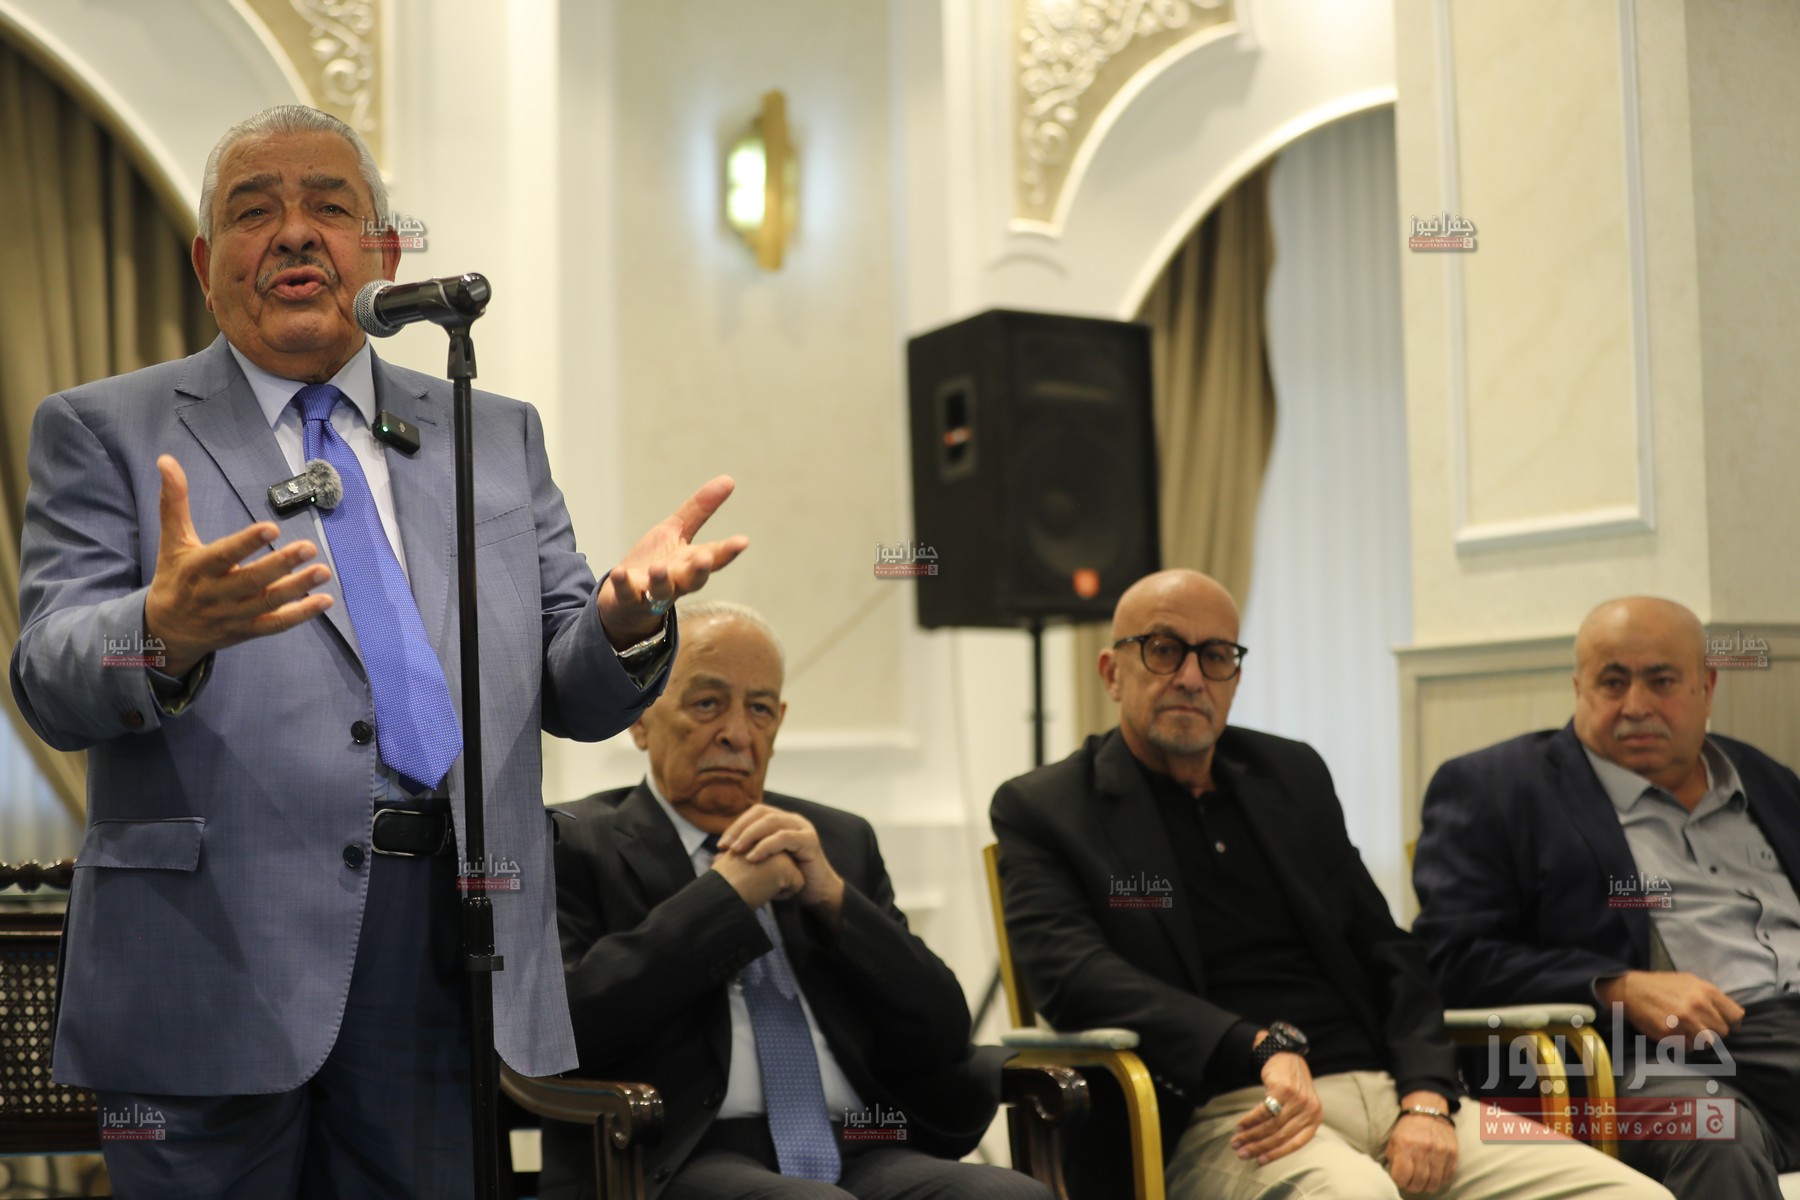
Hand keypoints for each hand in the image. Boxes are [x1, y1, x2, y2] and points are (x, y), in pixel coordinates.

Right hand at [143, 455, 332, 674]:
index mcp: (197, 568)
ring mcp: (233, 615)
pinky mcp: (247, 631)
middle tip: (309, 547)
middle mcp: (216, 594)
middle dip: (280, 564)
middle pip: (251, 580)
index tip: (271, 527)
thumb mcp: (172, 541)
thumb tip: (167, 459)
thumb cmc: (175, 578)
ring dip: (298, 588)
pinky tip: (325, 600)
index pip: (224, 554)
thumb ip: (174, 502)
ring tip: (323, 571)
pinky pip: (276, 624)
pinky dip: (301, 614)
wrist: (166, 631)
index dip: (246, 543)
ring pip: (268, 603)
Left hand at [596, 475, 748, 646]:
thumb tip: (729, 479)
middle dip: (700, 571)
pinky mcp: (629, 598)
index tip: (743, 541)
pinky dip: (623, 585)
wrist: (624, 597)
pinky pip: (628, 594)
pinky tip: (619, 573)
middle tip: (705, 559)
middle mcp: (677, 581)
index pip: (714, 557)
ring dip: (661, 580)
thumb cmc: (657, 561)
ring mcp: (653, 592)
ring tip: (659, 568)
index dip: (728, 550)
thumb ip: (700, 509)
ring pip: (662, 590)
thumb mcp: (677, 531)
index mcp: (690, 563)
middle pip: (693, 579)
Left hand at [717, 805, 846, 920]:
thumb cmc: (788, 879)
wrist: (816, 893)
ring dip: (750, 834)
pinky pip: (784, 837)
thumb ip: (745, 856)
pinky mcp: (809, 841)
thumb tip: (715, 857)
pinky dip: (766, 846)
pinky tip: (753, 858)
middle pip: (762, 813)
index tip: (722, 844)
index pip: (755, 813)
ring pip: (772, 821)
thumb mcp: (764, 864)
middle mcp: (792, 820)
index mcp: (782, 822)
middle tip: (726, 846)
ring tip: (736, 851)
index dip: (737, 825)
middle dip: (740, 828)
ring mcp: (802, 829)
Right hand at [1231, 1038, 1320, 1164]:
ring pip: (1271, 1125)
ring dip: (1250, 1135)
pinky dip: (1249, 1120)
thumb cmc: (1291, 1085)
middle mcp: (1309, 1110)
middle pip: (1280, 1135)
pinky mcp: (1283, 1090)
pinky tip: (1240, 1126)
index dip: (1276, 1154)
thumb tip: (1268, 1150)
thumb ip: (1292, 1125)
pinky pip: (1263, 1111)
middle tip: (1241, 1153)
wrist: (1286, 1054)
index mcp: (1315, 1118)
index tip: (1259, 1161)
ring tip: (1236, 1141)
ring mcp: (1297, 1099)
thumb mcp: (1300, 1106)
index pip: (1295, 1143)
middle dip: (1258, 1147)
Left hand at [1385, 1092, 1458, 1193]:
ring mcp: (1440, 1152)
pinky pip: (1447, 1177)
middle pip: (1418, 1183)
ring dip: (1426, 1186)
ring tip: (1423, 1181)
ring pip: (1433, 1183)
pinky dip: (1440, 1180)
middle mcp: (1423, 1149)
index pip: (1401, 1176)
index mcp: (1405, 1146)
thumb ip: (1393, 1159)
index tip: (1400, 1180)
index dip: (1400, 1182)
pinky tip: (1434, 1175)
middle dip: (1412, 1186)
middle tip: (1411, 1183)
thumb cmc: (1408, 1128)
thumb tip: (1395, 1177)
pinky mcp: (1453, 1154)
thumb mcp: (1394, 1139)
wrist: (1428, 1111)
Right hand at [1596, 970, 1743, 1048]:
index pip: (1735, 1016)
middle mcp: (1698, 1006)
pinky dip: (1683, 1044)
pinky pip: (1688, 1048)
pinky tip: (1674, 1033)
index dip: (1732, 1023)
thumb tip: (1735, 1015)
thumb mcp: (1690, 981)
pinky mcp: (1670, 1034)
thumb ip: (1712, 997)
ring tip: (1686, 1031)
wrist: (1631, 989)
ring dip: (1699, 1040)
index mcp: (1706, 991)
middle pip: (1722, 1032)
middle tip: (1698, 1026)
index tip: (1725, 1025)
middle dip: (1713, 1031)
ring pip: (1707, 1043)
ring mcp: (1684, 1021)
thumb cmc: (1663, 985)